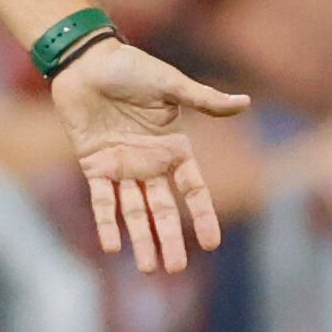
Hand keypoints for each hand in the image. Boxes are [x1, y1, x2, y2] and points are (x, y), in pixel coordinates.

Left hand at [49, 41, 249, 274]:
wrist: (86, 61)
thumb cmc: (130, 68)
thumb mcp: (171, 85)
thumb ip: (203, 100)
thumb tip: (245, 103)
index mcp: (173, 147)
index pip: (193, 189)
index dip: (202, 215)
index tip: (211, 244)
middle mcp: (149, 163)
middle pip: (162, 209)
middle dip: (169, 239)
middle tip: (174, 270)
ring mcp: (121, 166)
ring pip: (133, 211)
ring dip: (141, 239)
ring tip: (149, 269)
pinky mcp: (93, 163)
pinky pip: (100, 199)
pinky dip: (105, 222)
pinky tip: (111, 248)